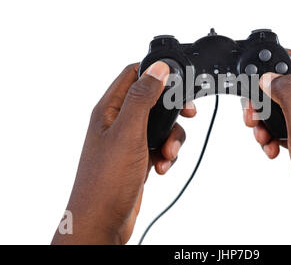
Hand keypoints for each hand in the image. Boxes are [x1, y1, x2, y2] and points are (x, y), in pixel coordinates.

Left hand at [52, 61, 195, 244]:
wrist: (102, 221)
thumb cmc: (107, 180)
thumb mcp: (129, 133)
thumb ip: (142, 98)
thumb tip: (157, 69)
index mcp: (110, 109)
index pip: (133, 74)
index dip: (156, 73)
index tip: (178, 81)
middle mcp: (118, 122)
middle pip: (153, 100)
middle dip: (172, 110)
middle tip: (188, 115)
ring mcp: (128, 141)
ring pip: (160, 125)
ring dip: (172, 138)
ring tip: (167, 155)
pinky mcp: (137, 158)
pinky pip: (160, 146)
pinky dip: (166, 155)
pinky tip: (161, 167)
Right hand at [243, 49, 290, 243]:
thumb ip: (287, 93)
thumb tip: (269, 76)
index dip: (272, 61)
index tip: (253, 75)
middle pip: (281, 86)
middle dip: (261, 100)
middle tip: (252, 116)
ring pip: (279, 109)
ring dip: (264, 122)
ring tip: (262, 139)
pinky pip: (283, 129)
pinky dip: (272, 137)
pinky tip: (272, 150)